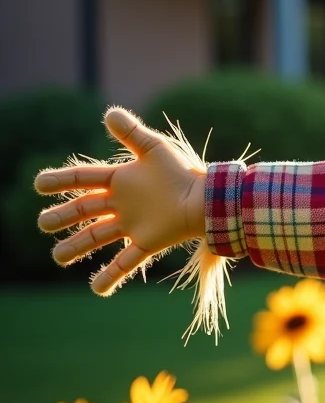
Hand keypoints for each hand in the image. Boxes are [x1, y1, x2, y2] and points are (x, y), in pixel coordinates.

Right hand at [35, 108, 206, 294]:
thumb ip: (132, 133)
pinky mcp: (146, 242)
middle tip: (43, 223)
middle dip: (63, 217)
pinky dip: (110, 276)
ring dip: (77, 247)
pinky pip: (125, 262)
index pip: (84, 179)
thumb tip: (110, 113)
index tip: (38, 184)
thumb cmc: (183, 172)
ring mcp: (132, 225)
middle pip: (84, 211)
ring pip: (97, 237)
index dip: (62, 180)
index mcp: (121, 180)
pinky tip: (96, 289)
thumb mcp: (155, 149)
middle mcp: (122, 204)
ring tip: (57, 257)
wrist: (208, 198)